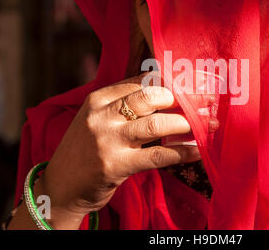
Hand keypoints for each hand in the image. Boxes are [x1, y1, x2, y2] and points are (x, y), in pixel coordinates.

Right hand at [35, 72, 211, 228]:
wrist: (60, 188)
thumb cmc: (86, 151)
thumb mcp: (99, 120)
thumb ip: (125, 103)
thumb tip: (167, 90)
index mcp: (98, 98)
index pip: (142, 81)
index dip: (173, 82)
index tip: (195, 84)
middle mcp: (101, 115)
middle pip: (152, 97)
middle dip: (184, 99)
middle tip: (207, 103)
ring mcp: (107, 140)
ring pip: (158, 124)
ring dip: (188, 124)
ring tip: (208, 125)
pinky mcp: (116, 165)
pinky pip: (159, 155)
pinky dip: (182, 152)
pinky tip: (198, 151)